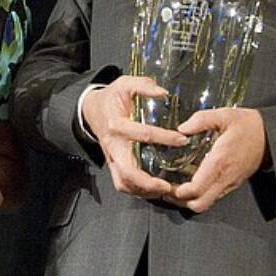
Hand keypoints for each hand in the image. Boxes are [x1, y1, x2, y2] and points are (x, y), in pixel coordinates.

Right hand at [81, 75, 187, 199]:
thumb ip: (143, 85)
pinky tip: (155, 190)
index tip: (183, 139)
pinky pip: (122, 184)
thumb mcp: (124, 84)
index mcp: (117, 125)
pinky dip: (137, 191)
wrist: (92, 110)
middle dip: (148, 182)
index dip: (164, 137)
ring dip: (143, 191)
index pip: (142, 134)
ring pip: (123, 182)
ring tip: (164, 190)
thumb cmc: (112, 98)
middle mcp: (113, 145)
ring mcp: (111, 158)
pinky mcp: (113, 165)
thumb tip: (162, 92)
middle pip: (127, 171)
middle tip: (168, 185)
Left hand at [166, 106, 266, 212]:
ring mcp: (229, 184)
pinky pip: (212, 197)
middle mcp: (224, 178)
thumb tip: (181, 128)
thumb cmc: (247, 125)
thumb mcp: (224, 115)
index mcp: (220, 162)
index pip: (197, 188)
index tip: (165, 185)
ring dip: (187, 200)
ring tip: (173, 188)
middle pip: (199, 204)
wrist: (270, 137)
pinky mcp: (231, 184)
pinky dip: (198, 196)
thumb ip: (201, 120)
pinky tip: (187, 184)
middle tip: (165, 189)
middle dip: (179, 201)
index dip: (179, 192)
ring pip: (205, 204)